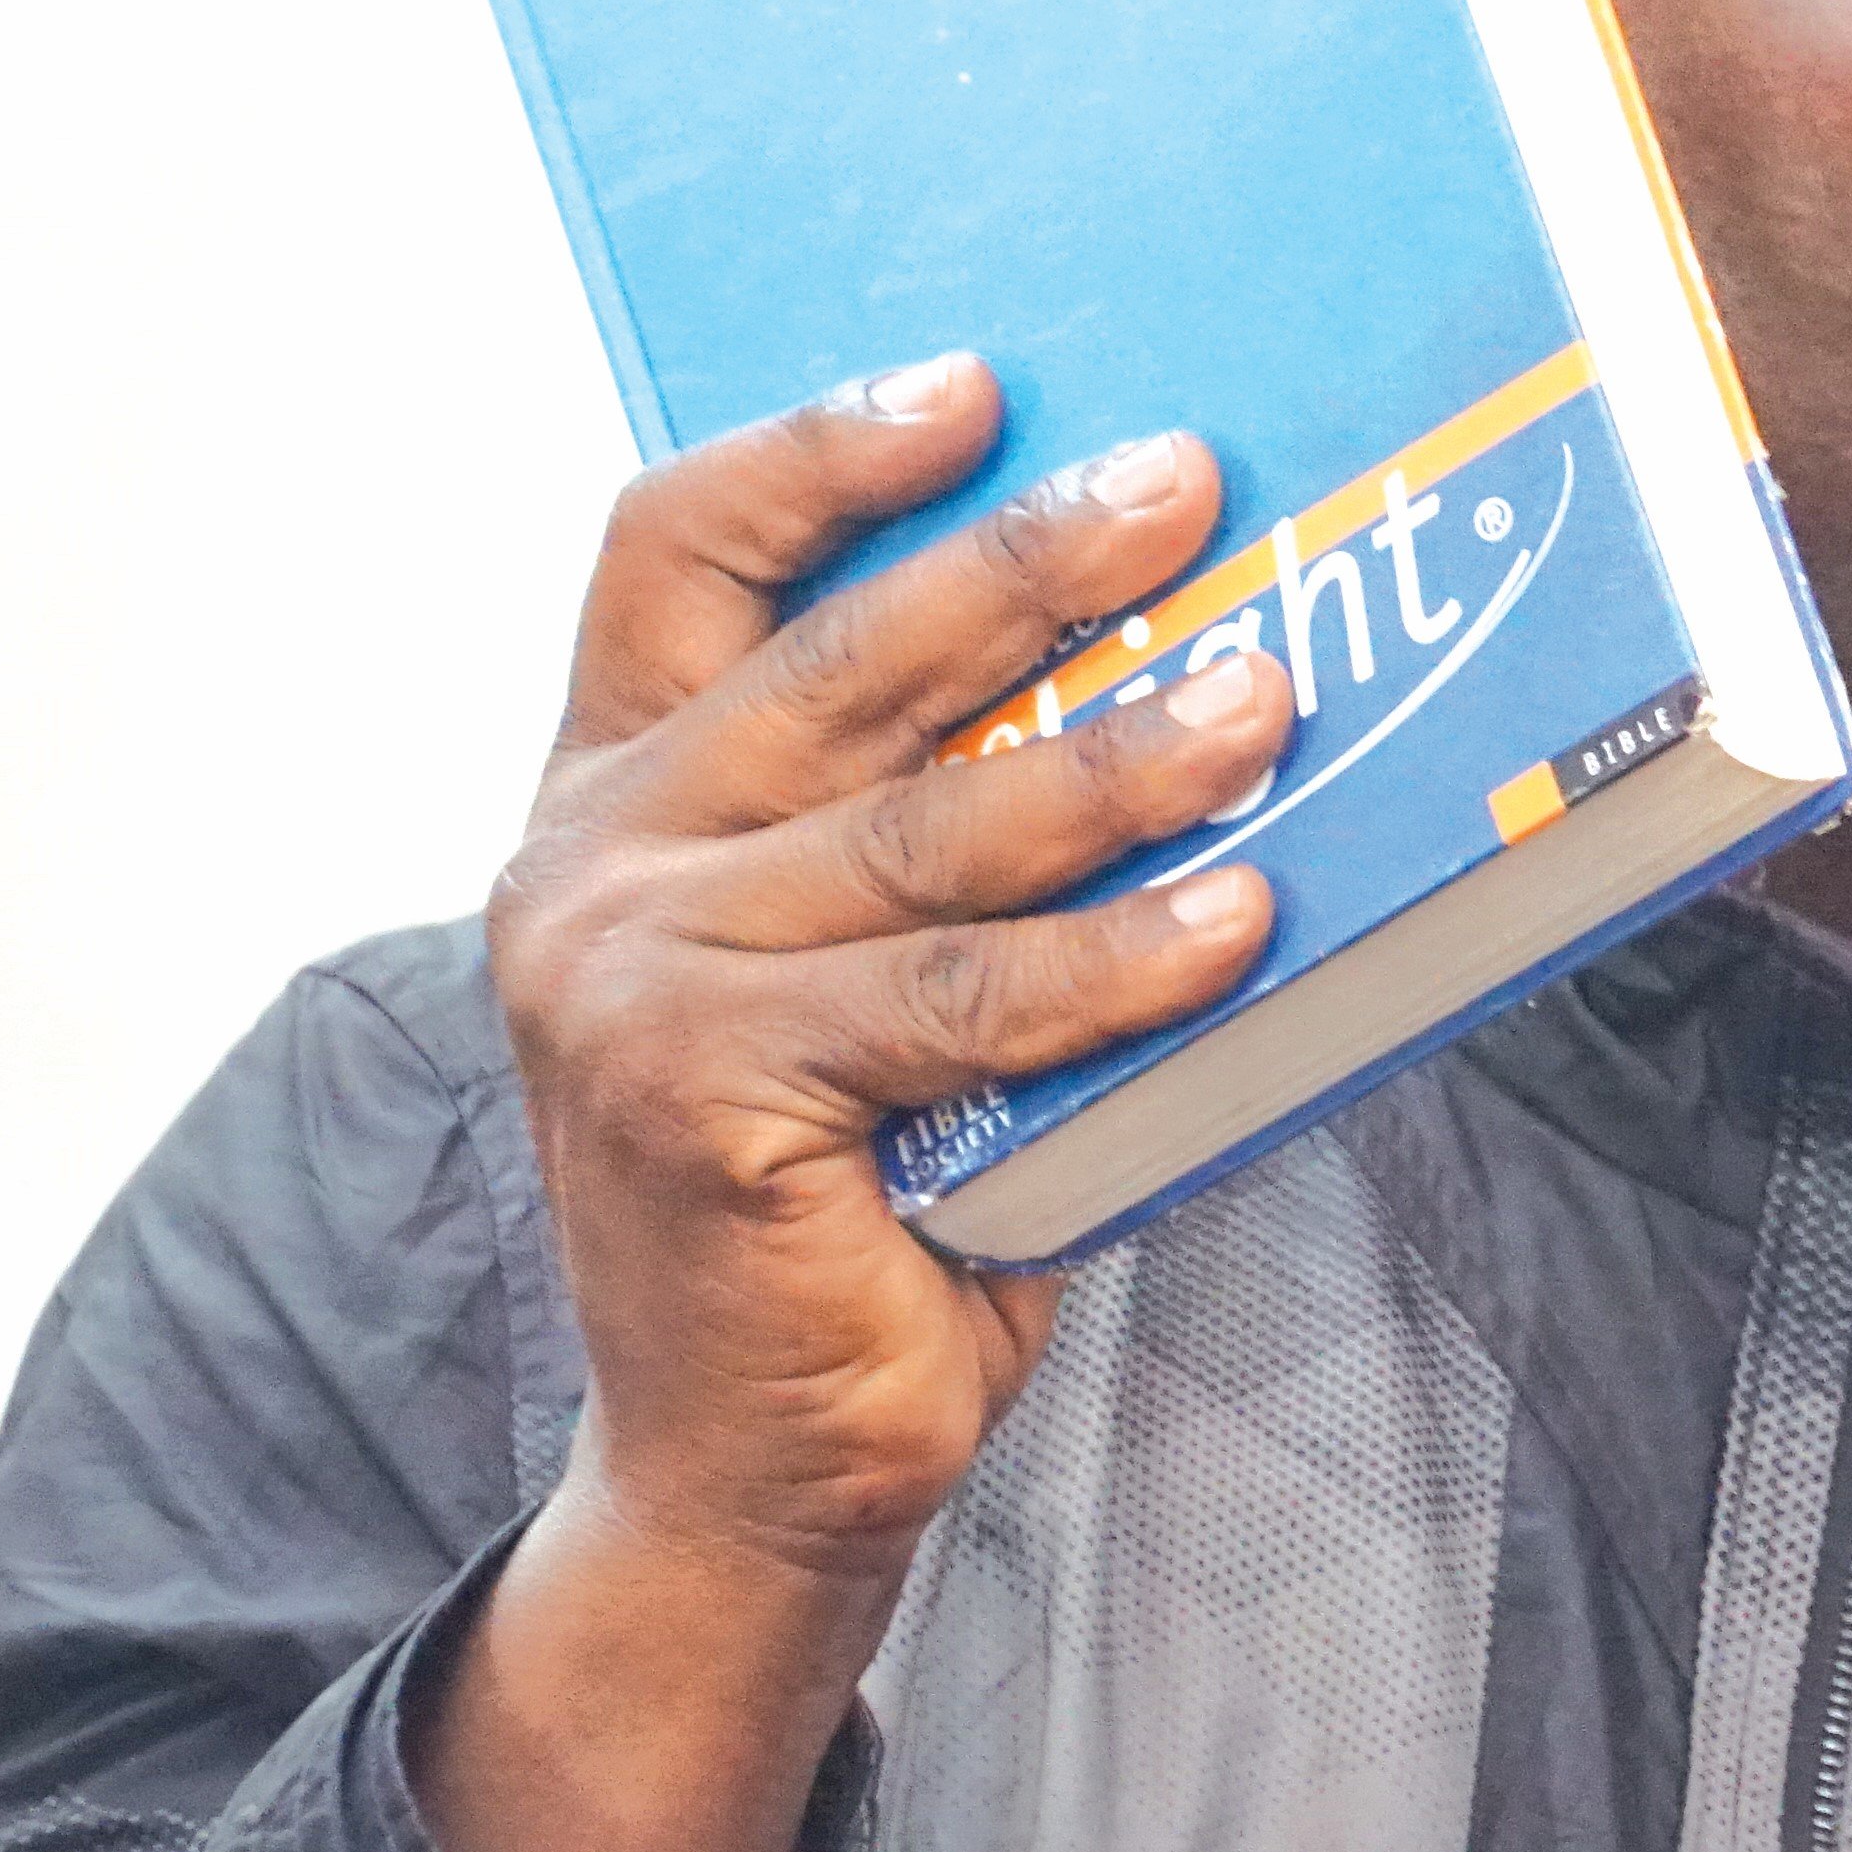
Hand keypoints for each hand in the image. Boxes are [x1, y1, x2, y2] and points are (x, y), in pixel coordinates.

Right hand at [413, 353, 1290, 1851]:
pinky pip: (957, 998)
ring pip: (922, 826)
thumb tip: (1185, 649)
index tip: (981, 386)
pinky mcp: (695, 1091)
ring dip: (1116, 755)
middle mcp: (590, 861)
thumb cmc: (860, 1192)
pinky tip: (1236, 926)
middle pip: (835, 655)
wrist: (754, 1466)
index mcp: (616, 793)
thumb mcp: (872, 959)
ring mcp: (625, 974)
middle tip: (1186, 489)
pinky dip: (1115, 962)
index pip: (674, 550)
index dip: (822, 451)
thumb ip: (942, 818)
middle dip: (1028, 560)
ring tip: (1262, 700)